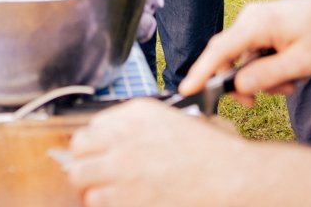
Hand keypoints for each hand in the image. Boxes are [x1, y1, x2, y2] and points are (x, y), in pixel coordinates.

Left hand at [68, 101, 246, 206]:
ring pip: (79, 175)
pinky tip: (119, 201)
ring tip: (106, 189)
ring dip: (90, 184)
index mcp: (138, 112)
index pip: (93, 124)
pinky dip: (102, 202)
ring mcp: (121, 167)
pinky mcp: (124, 197)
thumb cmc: (215, 153)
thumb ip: (145, 125)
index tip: (103, 151)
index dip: (98, 142)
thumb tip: (120, 138)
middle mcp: (124, 136)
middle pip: (78, 146)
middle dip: (87, 159)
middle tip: (99, 171)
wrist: (232, 179)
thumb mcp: (179, 120)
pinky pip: (94, 200)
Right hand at [179, 0, 310, 105]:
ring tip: (291, 82)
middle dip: (243, 82)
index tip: (186, 90)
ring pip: (244, 58)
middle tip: (258, 102)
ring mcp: (256, 21)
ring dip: (262, 77)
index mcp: (257, 23)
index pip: (220, 50)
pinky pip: (254, 52)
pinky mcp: (263, 26)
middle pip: (229, 57)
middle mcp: (250, 18)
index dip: (201, 72)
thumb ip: (267, 75)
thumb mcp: (301, 62)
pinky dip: (267, 67)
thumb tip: (237, 86)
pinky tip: (290, 71)